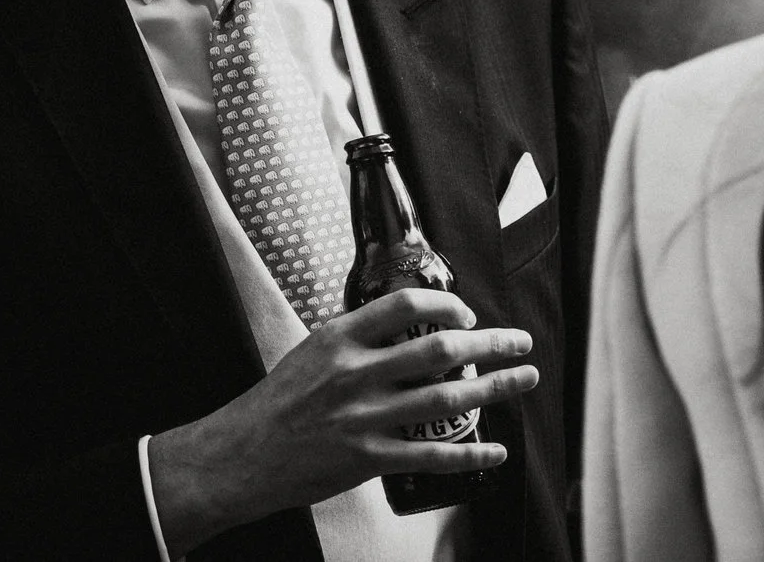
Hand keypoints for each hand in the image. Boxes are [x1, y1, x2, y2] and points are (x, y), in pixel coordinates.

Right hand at [149, 289, 538, 550]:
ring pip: (446, 398)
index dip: (447, 304)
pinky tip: (495, 449)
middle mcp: (356, 374)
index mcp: (340, 339)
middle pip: (440, 349)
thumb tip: (407, 329)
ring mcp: (364, 418)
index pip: (406, 305)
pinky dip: (469, 452)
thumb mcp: (310, 352)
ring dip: (494, 388)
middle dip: (490, 342)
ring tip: (524, 378)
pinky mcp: (367, 460)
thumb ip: (356, 340)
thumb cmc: (276, 403)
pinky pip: (431, 455)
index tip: (469, 312)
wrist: (238, 457)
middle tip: (519, 340)